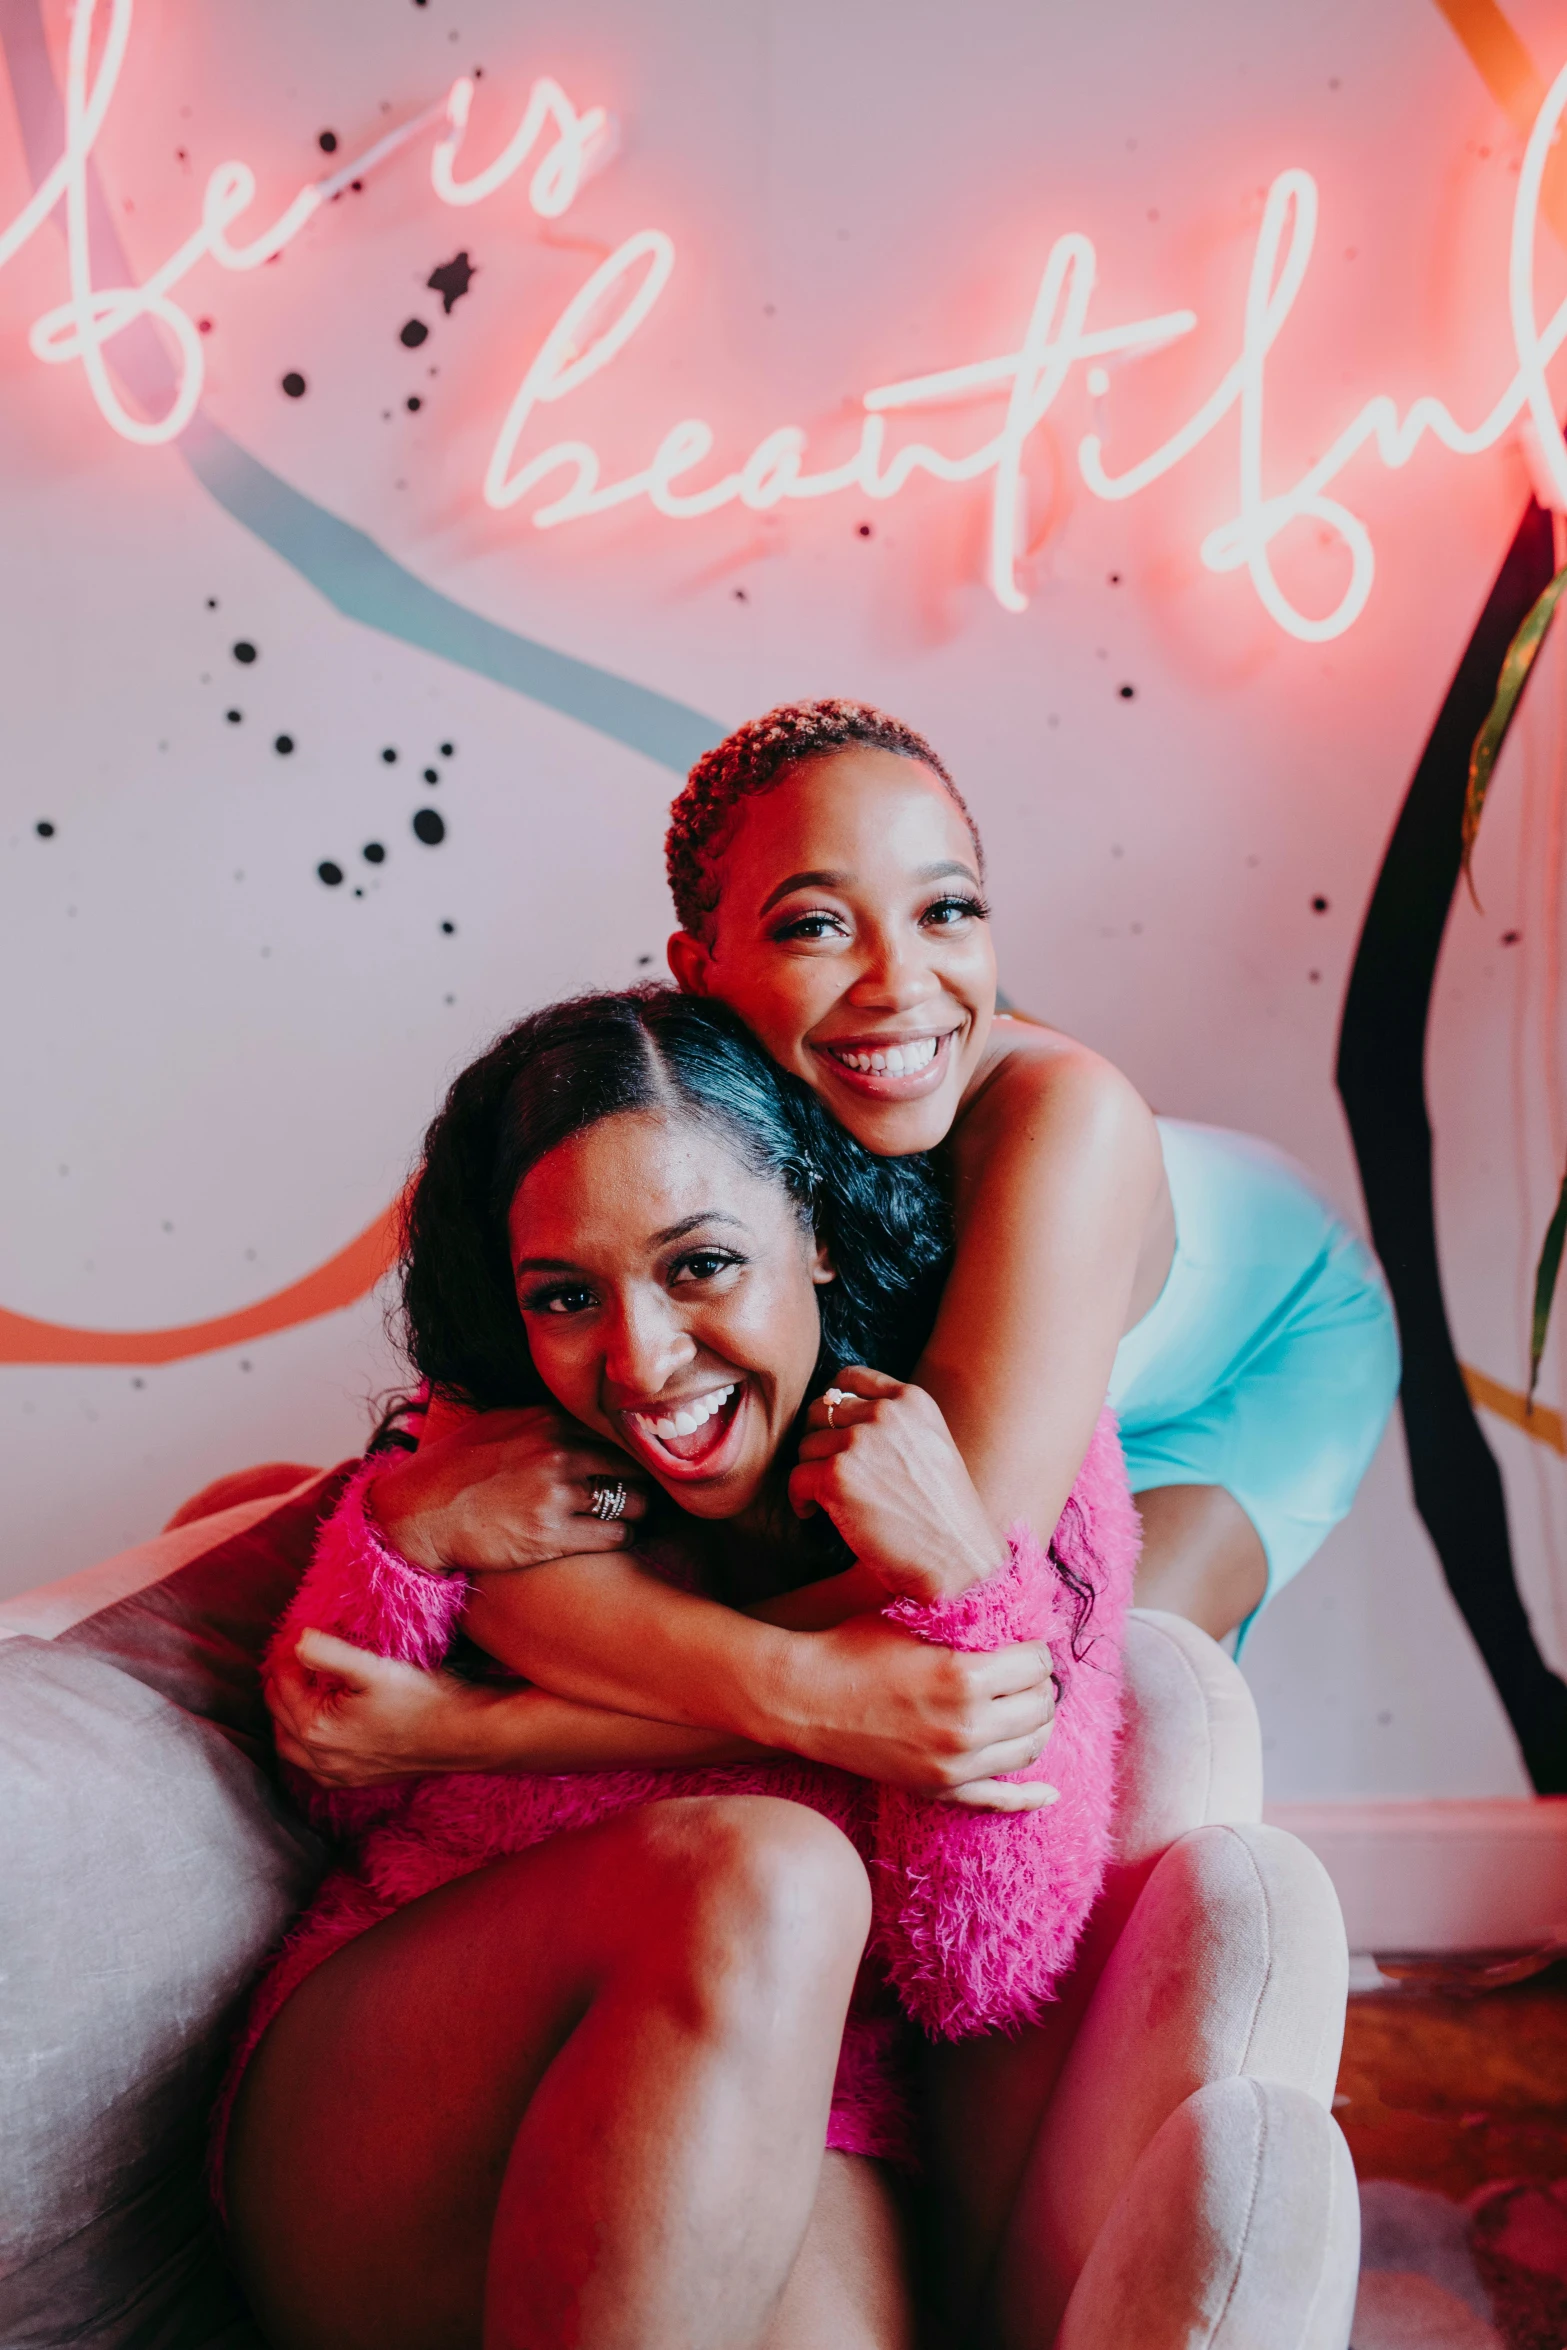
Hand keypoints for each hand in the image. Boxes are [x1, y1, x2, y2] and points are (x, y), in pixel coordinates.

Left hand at [266, 1627, 502, 1785]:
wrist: (463, 1734)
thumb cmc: (422, 1698)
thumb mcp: (373, 1667)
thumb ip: (328, 1653)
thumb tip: (296, 1640)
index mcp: (317, 1728)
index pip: (283, 1685)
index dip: (288, 1657)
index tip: (300, 1635)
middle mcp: (321, 1757)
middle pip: (280, 1716)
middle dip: (282, 1685)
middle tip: (294, 1659)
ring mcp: (339, 1773)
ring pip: (291, 1748)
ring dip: (288, 1719)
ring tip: (299, 1692)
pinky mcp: (358, 1780)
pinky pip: (315, 1769)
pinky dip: (307, 1749)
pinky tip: (320, 1734)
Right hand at [369, 1405, 650, 1574]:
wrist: (417, 1514)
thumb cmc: (453, 1469)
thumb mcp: (497, 1423)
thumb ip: (541, 1418)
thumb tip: (577, 1416)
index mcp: (548, 1421)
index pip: (617, 1430)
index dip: (633, 1449)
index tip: (641, 1461)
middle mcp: (558, 1452)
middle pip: (633, 1464)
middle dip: (642, 1480)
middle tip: (645, 1492)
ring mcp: (557, 1494)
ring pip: (632, 1501)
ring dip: (636, 1511)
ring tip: (629, 1516)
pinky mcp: (553, 1535)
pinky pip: (616, 1535)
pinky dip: (622, 1537)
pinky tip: (612, 1537)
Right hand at [777, 1609, 1055, 1804]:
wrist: (804, 1699)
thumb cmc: (854, 1648)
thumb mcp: (913, 1619)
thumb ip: (965, 1618)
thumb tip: (1012, 1605)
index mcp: (965, 1677)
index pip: (1037, 1663)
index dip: (1035, 1647)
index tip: (1024, 1642)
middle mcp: (967, 1727)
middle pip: (1040, 1705)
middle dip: (1039, 1683)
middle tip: (1025, 1670)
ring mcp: (954, 1764)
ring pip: (1030, 1748)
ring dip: (1037, 1722)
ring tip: (1025, 1704)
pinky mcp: (938, 1788)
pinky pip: (998, 1799)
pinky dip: (1028, 1797)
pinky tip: (1047, 1791)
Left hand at [788, 1367, 1006, 1604]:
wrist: (958, 1560)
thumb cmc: (944, 1514)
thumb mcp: (932, 1445)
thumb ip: (894, 1423)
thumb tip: (835, 1411)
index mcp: (912, 1400)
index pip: (849, 1378)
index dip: (833, 1404)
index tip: (830, 1430)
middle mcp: (885, 1413)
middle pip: (821, 1411)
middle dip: (819, 1442)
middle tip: (829, 1473)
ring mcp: (860, 1442)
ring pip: (806, 1445)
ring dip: (810, 1472)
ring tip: (827, 1499)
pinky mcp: (837, 1476)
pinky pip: (796, 1478)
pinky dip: (799, 1499)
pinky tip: (813, 1514)